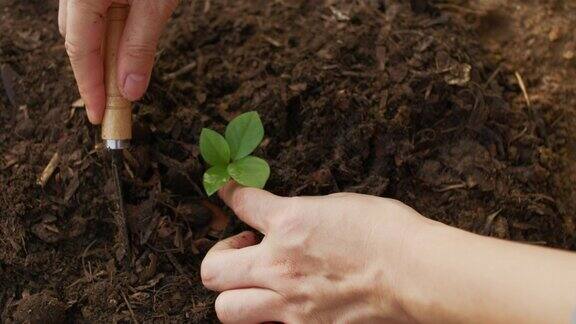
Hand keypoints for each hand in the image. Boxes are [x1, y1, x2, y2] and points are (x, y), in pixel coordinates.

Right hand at [58, 0, 178, 123]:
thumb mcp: (155, 6)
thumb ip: (140, 46)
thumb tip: (130, 90)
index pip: (80, 51)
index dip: (90, 88)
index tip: (99, 116)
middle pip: (78, 42)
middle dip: (97, 75)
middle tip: (115, 104)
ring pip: (85, 29)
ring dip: (104, 54)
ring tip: (125, 76)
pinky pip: (94, 14)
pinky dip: (108, 34)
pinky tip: (126, 44)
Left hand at [201, 183, 428, 322]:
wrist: (416, 273)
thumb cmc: (387, 232)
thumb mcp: (338, 205)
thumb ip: (301, 214)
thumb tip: (287, 218)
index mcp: (288, 224)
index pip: (241, 204)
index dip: (230, 194)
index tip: (229, 193)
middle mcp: (279, 266)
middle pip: (212, 269)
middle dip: (219, 255)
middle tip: (242, 250)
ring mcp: (290, 305)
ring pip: (226, 310)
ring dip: (234, 294)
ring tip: (257, 283)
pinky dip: (268, 317)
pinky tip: (286, 305)